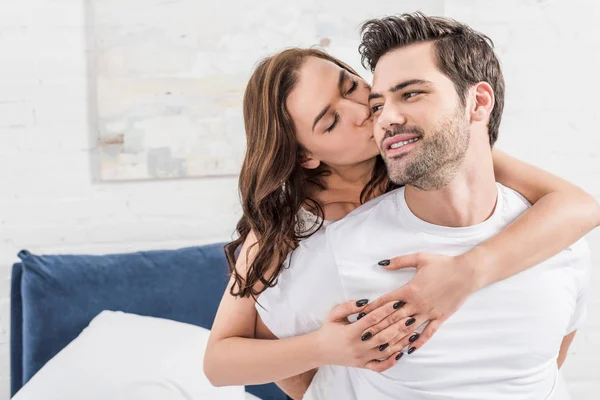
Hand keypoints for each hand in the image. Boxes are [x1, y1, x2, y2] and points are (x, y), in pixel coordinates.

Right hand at [315, 298, 411, 371]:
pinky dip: (391, 361)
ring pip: (385, 350)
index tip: (396, 302)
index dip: (385, 310)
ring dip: (400, 341)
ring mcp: (362, 357)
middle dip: (398, 325)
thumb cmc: (328, 329)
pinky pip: (380, 366)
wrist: (319, 350)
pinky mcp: (363, 365)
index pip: (372, 319)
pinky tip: (401, 353)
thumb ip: (349, 306)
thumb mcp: (335, 314)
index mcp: (350, 332)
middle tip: (411, 315)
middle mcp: (358, 346)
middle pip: (382, 335)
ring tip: (413, 332)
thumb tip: (365, 301)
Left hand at [360, 252, 479, 354]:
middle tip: (364, 337)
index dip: (372, 309)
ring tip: (381, 347)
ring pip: (408, 329)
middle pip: (393, 318)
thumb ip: (399, 262)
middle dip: (378, 328)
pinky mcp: (440, 318)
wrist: (466, 272)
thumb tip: (382, 264)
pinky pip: (428, 333)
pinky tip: (409, 350)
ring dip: (394, 338)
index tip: (360, 316)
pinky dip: (418, 342)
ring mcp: (428, 312)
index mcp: (409, 289)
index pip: (386, 301)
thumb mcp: (419, 258)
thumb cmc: (443, 264)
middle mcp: (417, 304)